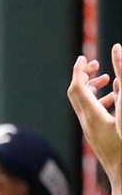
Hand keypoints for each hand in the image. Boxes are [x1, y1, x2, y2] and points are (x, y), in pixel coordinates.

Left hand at [67, 45, 120, 194]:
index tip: (83, 57)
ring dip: (93, 89)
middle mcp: (87, 123)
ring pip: (83, 104)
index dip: (79, 70)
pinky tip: (114, 101)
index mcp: (94, 117)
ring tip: (108, 79)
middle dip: (84, 76)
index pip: (78, 88)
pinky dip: (99, 102)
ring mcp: (90, 131)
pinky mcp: (95, 138)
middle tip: (96, 64)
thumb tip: (118, 77)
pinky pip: (91, 114)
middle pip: (76, 94)